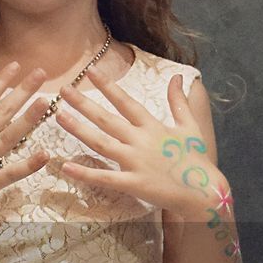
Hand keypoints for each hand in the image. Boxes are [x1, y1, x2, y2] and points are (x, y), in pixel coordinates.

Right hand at [0, 61, 50, 222]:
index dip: (0, 81)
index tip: (16, 65)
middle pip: (0, 113)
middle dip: (21, 92)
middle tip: (41, 73)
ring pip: (7, 137)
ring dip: (27, 120)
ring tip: (45, 103)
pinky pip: (10, 173)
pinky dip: (28, 165)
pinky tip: (45, 154)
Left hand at [53, 69, 232, 219]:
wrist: (204, 191)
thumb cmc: (196, 159)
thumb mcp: (189, 126)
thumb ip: (178, 101)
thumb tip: (177, 77)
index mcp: (152, 126)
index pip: (126, 101)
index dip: (107, 85)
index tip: (90, 71)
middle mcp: (140, 140)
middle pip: (106, 118)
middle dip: (84, 103)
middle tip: (63, 90)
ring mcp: (135, 162)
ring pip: (101, 142)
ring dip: (78, 129)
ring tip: (59, 116)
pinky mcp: (133, 184)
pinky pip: (105, 178)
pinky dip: (85, 172)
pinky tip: (66, 166)